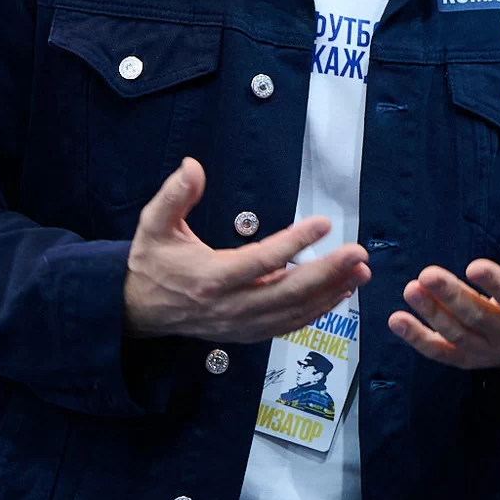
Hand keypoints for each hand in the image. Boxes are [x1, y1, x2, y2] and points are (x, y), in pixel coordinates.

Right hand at [123, 158, 370, 341]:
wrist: (138, 309)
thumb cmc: (152, 262)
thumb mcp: (153, 225)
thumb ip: (173, 195)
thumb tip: (192, 166)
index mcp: (210, 278)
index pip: (261, 260)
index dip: (295, 242)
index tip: (324, 223)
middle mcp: (230, 306)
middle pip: (287, 292)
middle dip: (327, 273)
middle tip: (358, 252)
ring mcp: (241, 323)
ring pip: (293, 312)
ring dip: (331, 292)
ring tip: (360, 271)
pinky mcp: (247, 333)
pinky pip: (288, 324)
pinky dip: (317, 310)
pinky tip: (341, 293)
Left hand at [388, 210, 499, 370]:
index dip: (495, 284)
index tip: (475, 265)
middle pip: (477, 317)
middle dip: (451, 296)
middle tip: (427, 274)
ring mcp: (485, 349)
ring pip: (456, 334)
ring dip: (431, 314)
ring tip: (411, 289)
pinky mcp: (465, 358)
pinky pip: (440, 352)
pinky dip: (417, 339)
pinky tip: (397, 320)